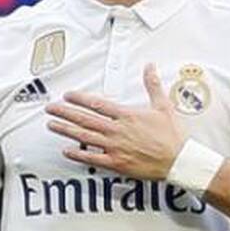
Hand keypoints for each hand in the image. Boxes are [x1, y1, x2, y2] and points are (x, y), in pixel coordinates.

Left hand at [45, 63, 186, 179]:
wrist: (179, 160)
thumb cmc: (172, 136)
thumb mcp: (163, 105)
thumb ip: (152, 85)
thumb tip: (150, 67)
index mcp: (127, 115)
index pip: (97, 104)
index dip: (79, 98)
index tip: (68, 95)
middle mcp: (117, 130)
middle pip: (85, 119)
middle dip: (65, 112)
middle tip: (51, 108)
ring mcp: (115, 147)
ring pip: (85, 137)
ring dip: (66, 130)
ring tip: (52, 125)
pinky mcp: (117, 163)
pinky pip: (93, 158)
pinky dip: (78, 155)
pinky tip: (66, 151)